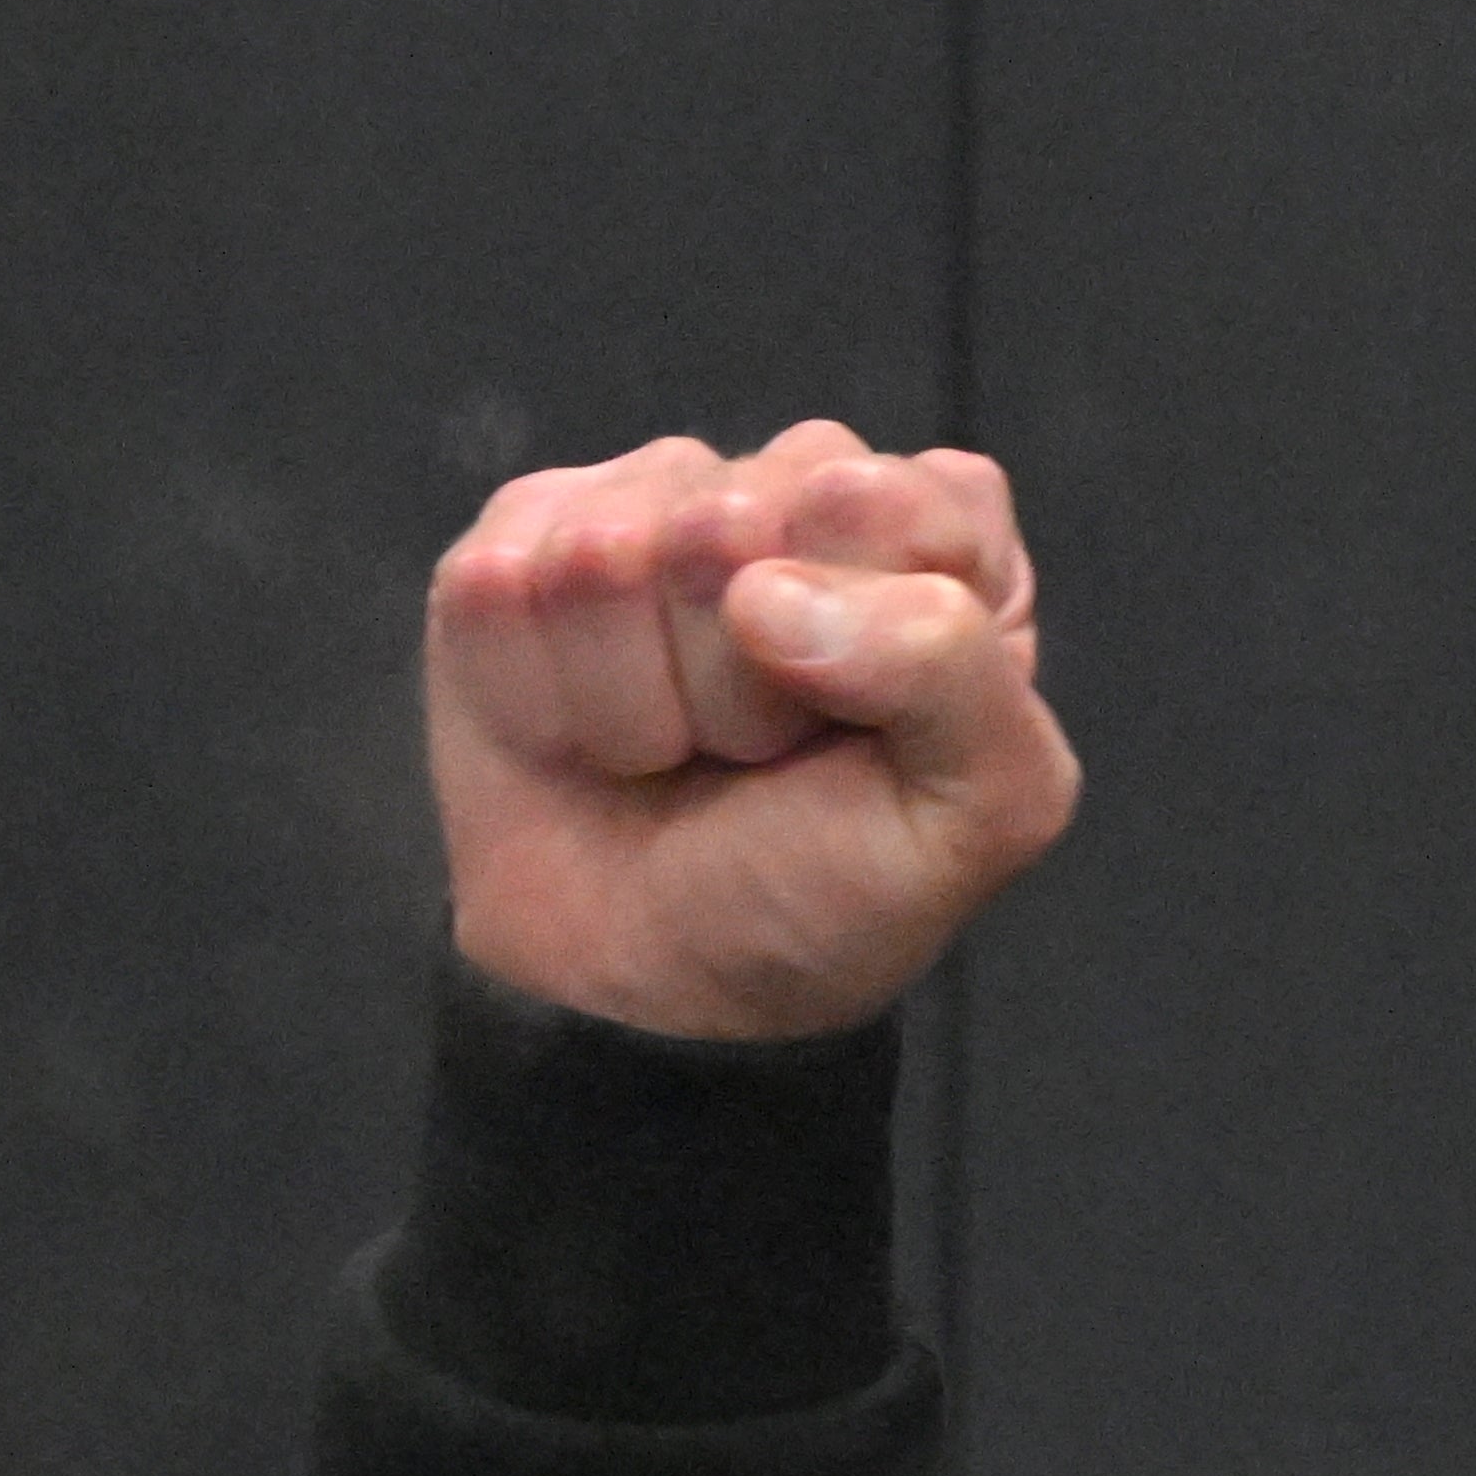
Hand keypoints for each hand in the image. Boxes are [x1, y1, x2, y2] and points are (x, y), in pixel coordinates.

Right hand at [423, 422, 1082, 1038]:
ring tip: (673, 749)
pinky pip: (495, 585)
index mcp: (939, 535)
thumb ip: (954, 670)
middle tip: (756, 751)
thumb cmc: (833, 885)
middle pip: (734, 513)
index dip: (866, 627)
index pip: (900, 497)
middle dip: (737, 676)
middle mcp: (793, 490)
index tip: (859, 720)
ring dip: (633, 696)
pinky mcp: (516, 543)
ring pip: (605, 551)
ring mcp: (644, 503)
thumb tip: (767, 590)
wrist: (657, 985)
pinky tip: (577, 734)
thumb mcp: (981, 809)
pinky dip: (532, 695)